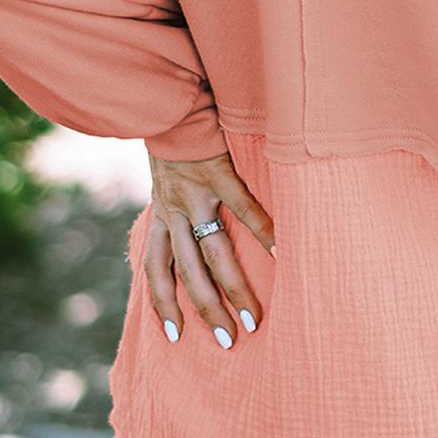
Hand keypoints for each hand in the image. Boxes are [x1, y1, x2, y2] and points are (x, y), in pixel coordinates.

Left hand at [143, 149, 275, 350]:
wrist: (167, 96)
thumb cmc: (173, 138)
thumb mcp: (165, 178)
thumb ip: (178, 205)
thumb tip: (197, 232)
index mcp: (160, 215)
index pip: (155, 270)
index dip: (162, 304)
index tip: (174, 338)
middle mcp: (173, 210)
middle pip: (189, 273)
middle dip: (208, 310)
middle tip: (230, 341)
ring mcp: (195, 194)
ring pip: (213, 253)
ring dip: (233, 289)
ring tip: (254, 318)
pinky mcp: (217, 172)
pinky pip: (242, 208)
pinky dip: (262, 231)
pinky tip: (282, 252)